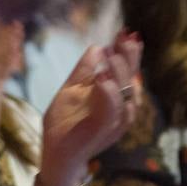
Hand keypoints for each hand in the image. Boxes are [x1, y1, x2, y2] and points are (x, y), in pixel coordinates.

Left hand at [39, 31, 142, 183]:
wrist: (54, 152)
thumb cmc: (64, 123)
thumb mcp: (71, 90)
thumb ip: (83, 71)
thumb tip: (97, 47)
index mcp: (112, 97)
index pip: (126, 72)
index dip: (128, 53)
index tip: (125, 32)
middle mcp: (119, 108)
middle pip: (132, 80)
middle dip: (129, 58)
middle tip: (125, 38)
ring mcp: (114, 121)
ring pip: (126, 95)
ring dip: (120, 74)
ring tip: (113, 55)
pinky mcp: (103, 131)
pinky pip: (112, 112)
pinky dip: (109, 95)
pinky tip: (102, 79)